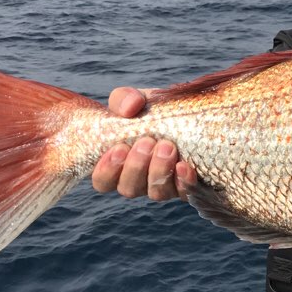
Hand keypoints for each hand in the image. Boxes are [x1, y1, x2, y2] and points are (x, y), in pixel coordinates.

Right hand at [91, 87, 195, 201]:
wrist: (188, 114)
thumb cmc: (152, 110)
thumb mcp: (136, 100)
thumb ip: (125, 99)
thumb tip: (130, 107)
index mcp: (118, 164)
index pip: (102, 181)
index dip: (107, 170)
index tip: (119, 148)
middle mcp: (139, 181)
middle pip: (128, 188)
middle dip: (136, 166)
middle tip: (147, 142)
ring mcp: (163, 185)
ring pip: (155, 192)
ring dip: (159, 170)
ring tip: (167, 146)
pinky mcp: (187, 185)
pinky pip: (185, 192)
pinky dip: (183, 181)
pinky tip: (184, 166)